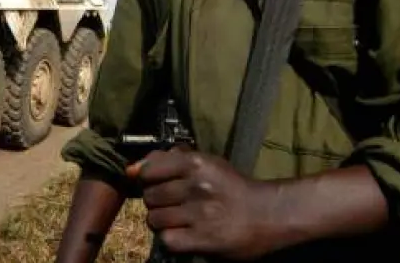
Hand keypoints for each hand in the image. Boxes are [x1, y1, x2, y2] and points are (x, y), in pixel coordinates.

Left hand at [126, 147, 281, 260]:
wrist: (268, 214)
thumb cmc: (232, 187)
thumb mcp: (205, 163)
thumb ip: (168, 160)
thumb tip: (132, 169)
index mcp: (196, 163)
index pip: (149, 171)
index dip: (148, 180)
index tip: (158, 184)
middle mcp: (196, 186)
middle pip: (150, 197)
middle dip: (156, 202)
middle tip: (172, 204)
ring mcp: (199, 214)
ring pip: (155, 219)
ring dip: (162, 222)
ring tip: (178, 220)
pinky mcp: (204, 239)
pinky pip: (168, 239)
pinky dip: (171, 239)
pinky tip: (184, 234)